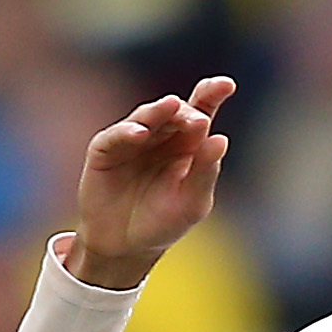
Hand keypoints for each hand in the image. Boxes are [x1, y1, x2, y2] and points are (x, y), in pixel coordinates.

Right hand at [65, 76, 235, 288]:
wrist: (126, 247)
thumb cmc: (163, 222)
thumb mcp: (192, 203)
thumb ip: (205, 172)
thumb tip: (221, 139)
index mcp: (188, 144)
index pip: (202, 112)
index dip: (212, 94)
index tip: (226, 84)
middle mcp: (162, 135)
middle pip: (175, 111)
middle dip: (187, 111)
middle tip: (198, 120)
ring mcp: (132, 139)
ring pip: (146, 116)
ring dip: (159, 111)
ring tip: (171, 107)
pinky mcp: (106, 150)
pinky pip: (116, 136)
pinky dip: (127, 131)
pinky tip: (140, 132)